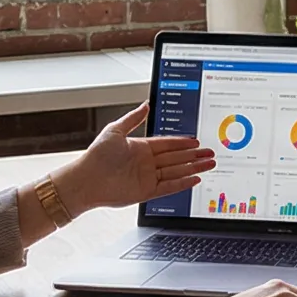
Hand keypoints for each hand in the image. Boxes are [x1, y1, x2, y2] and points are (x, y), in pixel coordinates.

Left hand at [52, 102, 213, 215]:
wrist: (85, 180)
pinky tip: (195, 178)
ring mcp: (147, 178)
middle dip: (194, 155)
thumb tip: (145, 104)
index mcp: (140, 148)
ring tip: (210, 164)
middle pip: (176, 158)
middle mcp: (146, 163)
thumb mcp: (115, 130)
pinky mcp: (146, 192)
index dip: (183, 142)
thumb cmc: (96, 156)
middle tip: (211, 152)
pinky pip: (169, 187)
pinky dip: (183, 183)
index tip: (197, 140)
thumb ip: (133, 118)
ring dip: (194, 167)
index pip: (167, 144)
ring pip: (177, 171)